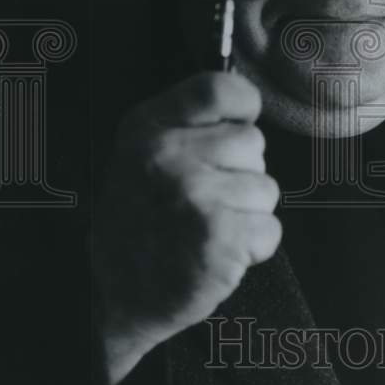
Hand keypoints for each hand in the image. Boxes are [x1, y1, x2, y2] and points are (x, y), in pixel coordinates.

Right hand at [93, 71, 281, 384]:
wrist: (114, 296)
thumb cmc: (142, 223)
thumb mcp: (143, 154)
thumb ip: (190, 124)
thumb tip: (249, 109)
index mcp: (148, 126)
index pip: (218, 88)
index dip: (242, 106)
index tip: (239, 124)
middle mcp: (168, 154)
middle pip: (254, 142)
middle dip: (242, 173)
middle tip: (204, 200)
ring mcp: (193, 194)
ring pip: (266, 189)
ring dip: (247, 214)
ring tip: (207, 228)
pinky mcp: (218, 236)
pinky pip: (270, 230)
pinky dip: (253, 248)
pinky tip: (217, 252)